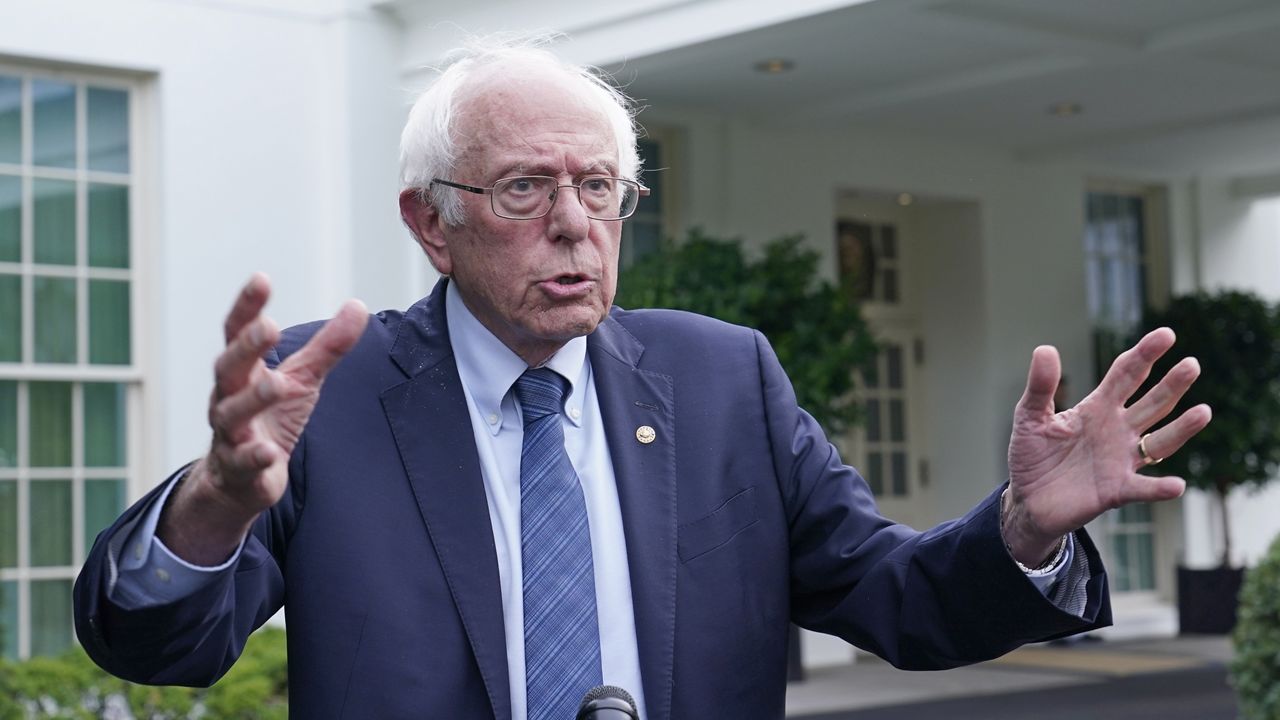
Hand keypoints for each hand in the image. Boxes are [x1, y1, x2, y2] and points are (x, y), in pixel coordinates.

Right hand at [158, 274, 367, 563]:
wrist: (240, 479)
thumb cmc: (271, 417)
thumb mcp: (303, 378)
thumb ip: (328, 346)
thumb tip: (358, 305)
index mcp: (243, 370)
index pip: (237, 332)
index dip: (247, 306)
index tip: (261, 278)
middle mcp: (228, 397)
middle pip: (229, 367)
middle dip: (246, 348)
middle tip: (268, 327)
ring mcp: (229, 434)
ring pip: (232, 414)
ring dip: (254, 398)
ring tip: (277, 384)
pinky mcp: (238, 468)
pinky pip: (243, 461)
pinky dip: (255, 456)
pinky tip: (269, 452)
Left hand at [1002, 328, 1211, 565]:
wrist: (1027, 500)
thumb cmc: (1032, 455)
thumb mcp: (1030, 416)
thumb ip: (1040, 387)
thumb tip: (1045, 349)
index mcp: (1098, 407)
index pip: (1127, 375)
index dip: (1145, 355)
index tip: (1166, 335)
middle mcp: (1117, 430)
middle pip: (1152, 403)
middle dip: (1171, 385)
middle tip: (1191, 365)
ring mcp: (1120, 460)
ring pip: (1159, 442)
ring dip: (1181, 429)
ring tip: (1203, 412)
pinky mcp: (1116, 490)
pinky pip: (1143, 488)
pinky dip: (1159, 488)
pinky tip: (1176, 485)